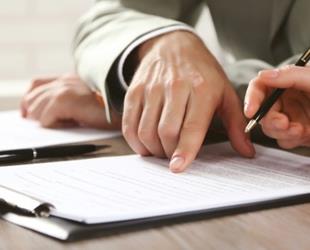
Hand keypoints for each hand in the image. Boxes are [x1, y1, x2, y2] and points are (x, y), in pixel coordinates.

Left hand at [21, 74, 120, 128]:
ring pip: (35, 109)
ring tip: (67, 124)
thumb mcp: (89, 99)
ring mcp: (64, 88)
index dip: (31, 101)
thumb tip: (51, 113)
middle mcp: (64, 80)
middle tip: (53, 123)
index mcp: (69, 79)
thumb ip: (72, 100)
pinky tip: (72, 124)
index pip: (37, 85)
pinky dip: (55, 125)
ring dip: (47, 120)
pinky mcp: (66, 100)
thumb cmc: (113, 107)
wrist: (128, 107)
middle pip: (31, 97)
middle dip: (36, 113)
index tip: (31, 114)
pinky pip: (46, 118)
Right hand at [122, 31, 254, 172]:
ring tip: (161, 149)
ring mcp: (152, 88)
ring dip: (152, 148)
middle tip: (174, 156)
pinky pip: (129, 122)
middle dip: (169, 152)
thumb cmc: (202, 73)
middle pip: (166, 132)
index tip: (178, 167)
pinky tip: (144, 143)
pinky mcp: (135, 90)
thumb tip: (247, 152)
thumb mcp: (225, 93)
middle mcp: (175, 87)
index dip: (184, 150)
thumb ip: (236, 124)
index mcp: (202, 89)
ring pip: (146, 130)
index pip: (192, 126)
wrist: (174, 46)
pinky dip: (135, 140)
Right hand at [244, 65, 309, 147]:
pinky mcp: (297, 133)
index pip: (261, 86)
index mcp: (289, 81)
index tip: (251, 111)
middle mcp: (287, 99)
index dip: (252, 98)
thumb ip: (291, 75)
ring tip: (299, 130)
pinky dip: (291, 141)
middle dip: (271, 120)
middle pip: (262, 111)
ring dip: (282, 132)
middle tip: (283, 124)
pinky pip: (283, 140)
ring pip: (270, 128)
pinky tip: (305, 135)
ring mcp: (292, 116)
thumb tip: (264, 76)